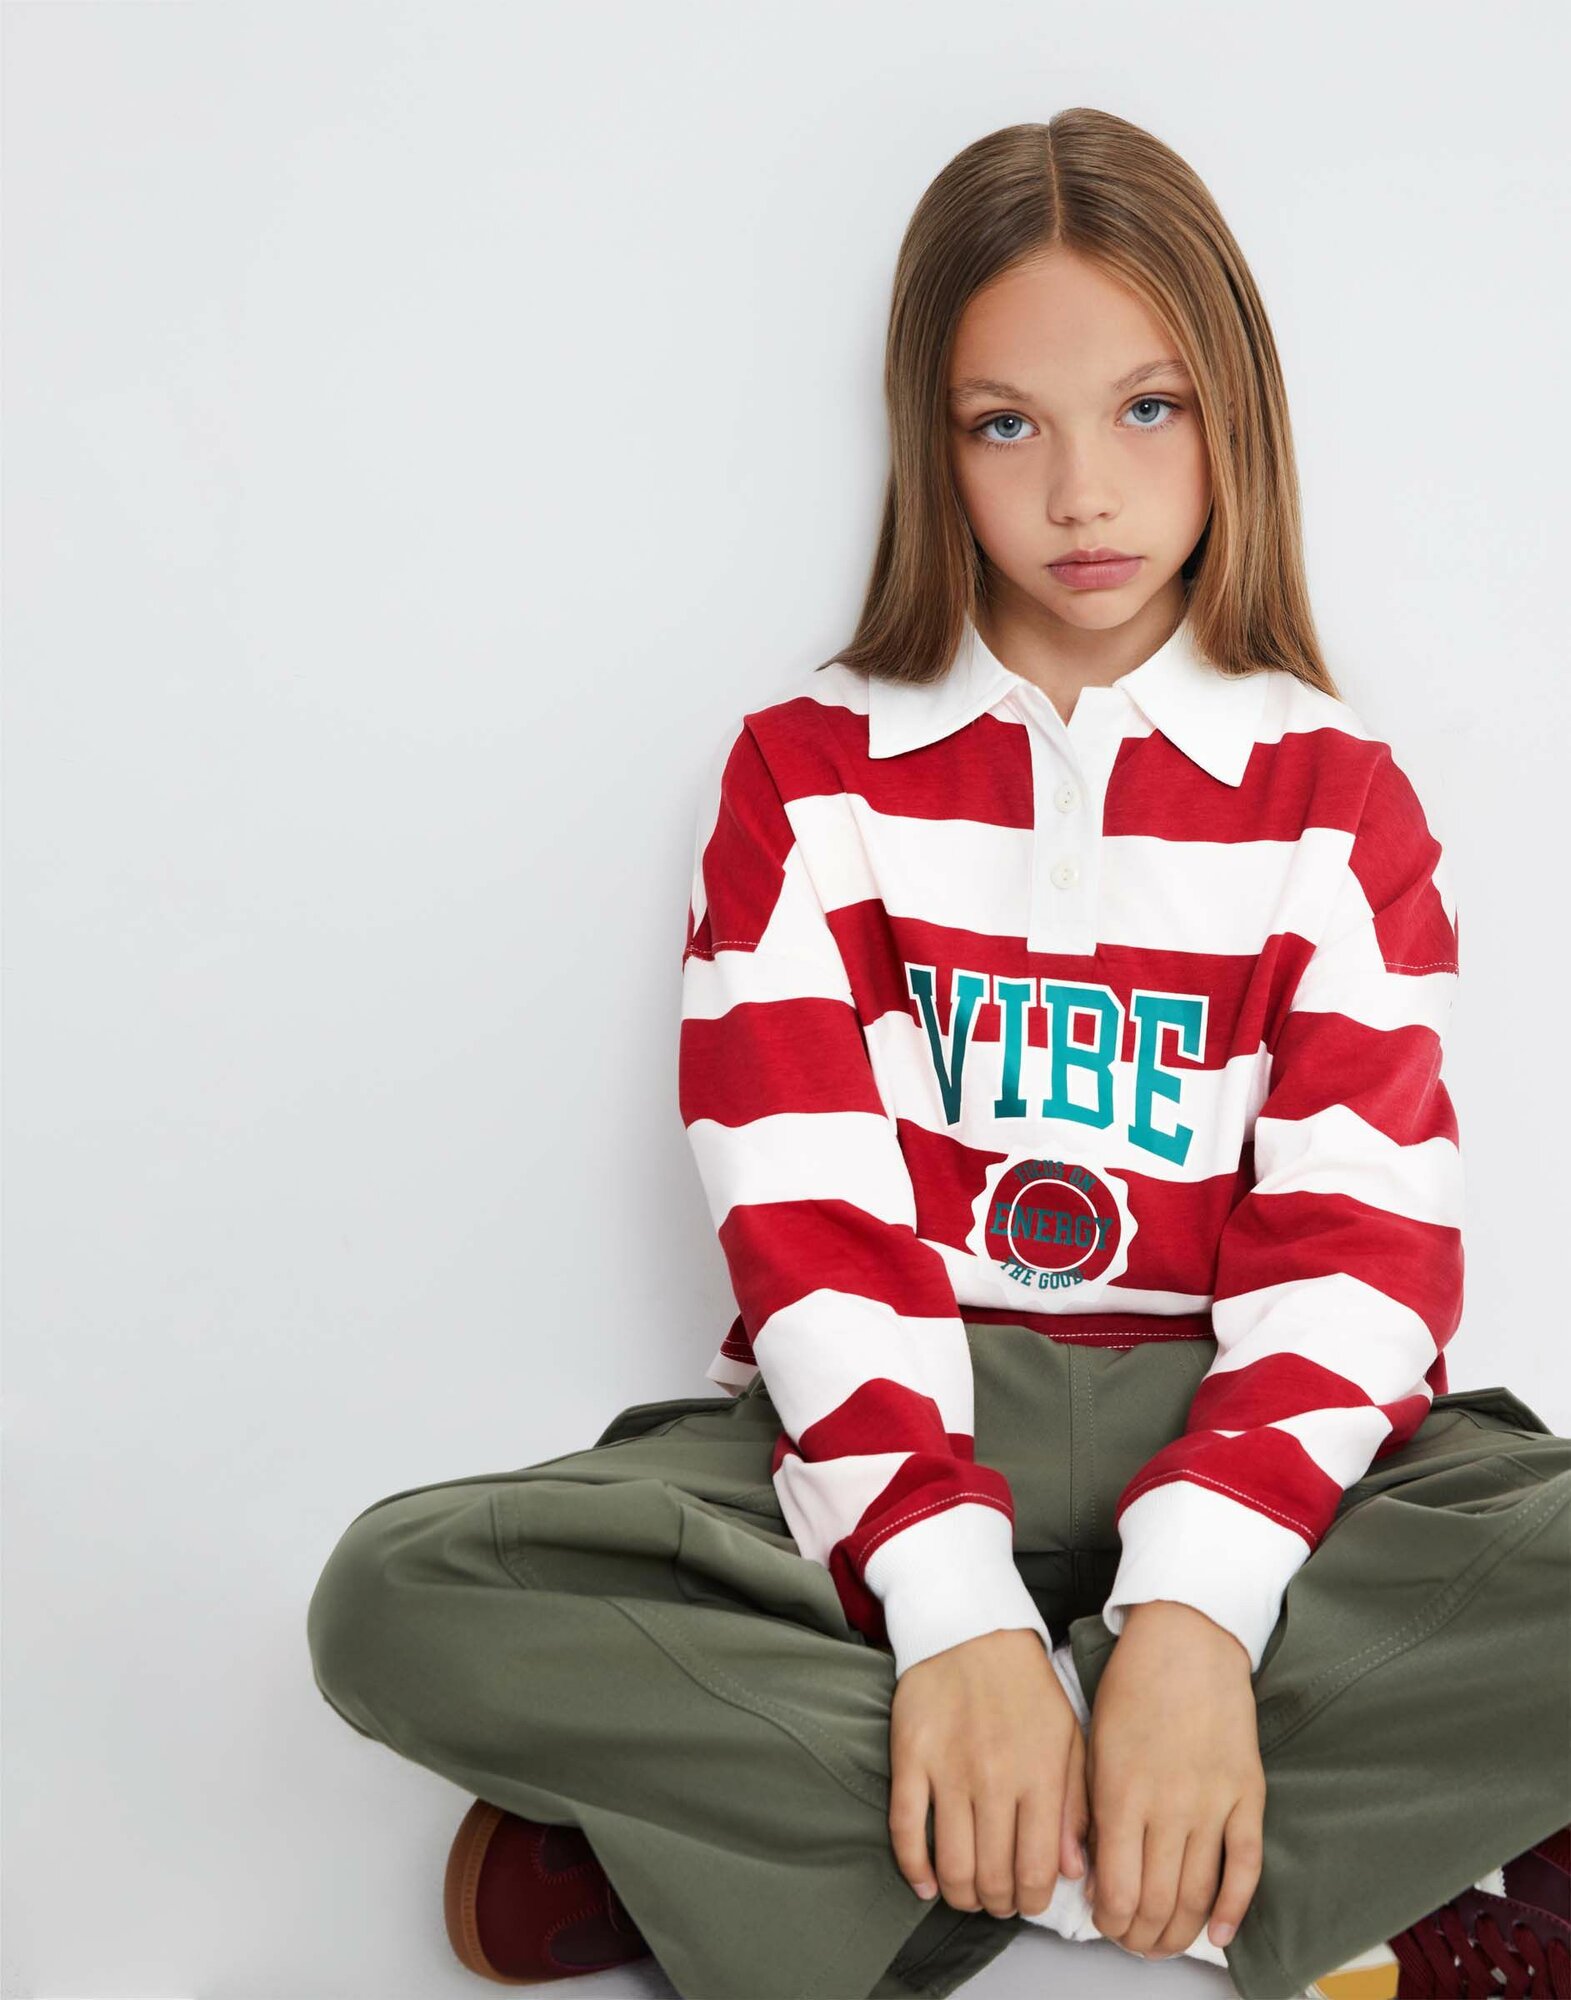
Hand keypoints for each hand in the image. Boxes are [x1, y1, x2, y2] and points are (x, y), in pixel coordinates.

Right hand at [887, 1626, 1090, 1919]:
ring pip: (951, 1864)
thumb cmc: (1026, 1687)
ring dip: (960, 1894)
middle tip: (999, 1899)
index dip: (1032, 1901)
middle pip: (993, 1876)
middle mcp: (996, 1778)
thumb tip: (1072, 1869)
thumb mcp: (1070, 1738)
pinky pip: (906, 1829)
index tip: (1029, 1902)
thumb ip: (1076, 1805)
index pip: (1036, 1869)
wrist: (971, 1629)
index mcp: (1041, 1775)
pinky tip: (924, 1883)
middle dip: (998, 1902)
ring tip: (967, 1892)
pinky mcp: (910, 1757)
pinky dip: (913, 1868)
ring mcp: (949, 1770)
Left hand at [1084, 1599, 1264, 1958]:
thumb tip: (1093, 1875)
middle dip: (1142, 1935)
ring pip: (1199, 1894)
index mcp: (1121, 1792)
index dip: (1111, 1921)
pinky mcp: (1248, 1794)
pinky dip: (1234, 1908)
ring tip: (1166, 1943)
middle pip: (1158, 1902)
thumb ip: (1092, 1812)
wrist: (1187, 1637)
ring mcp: (1213, 1802)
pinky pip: (1246, 1867)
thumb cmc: (1132, 1686)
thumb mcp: (1094, 1746)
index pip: (1117, 1890)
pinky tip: (1219, 1932)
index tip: (1106, 1922)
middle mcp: (1169, 1805)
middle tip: (1136, 1942)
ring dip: (1180, 1931)